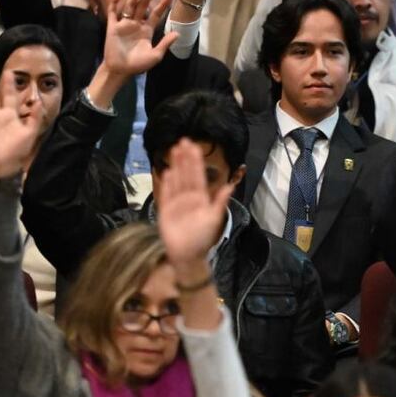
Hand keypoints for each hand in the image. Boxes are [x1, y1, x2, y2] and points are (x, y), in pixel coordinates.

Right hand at [101, 0, 176, 77]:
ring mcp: (124, 24)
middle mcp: (136, 24)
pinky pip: (113, 12)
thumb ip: (165, 44)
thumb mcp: (155, 55)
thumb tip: (178, 33)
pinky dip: (114, 3)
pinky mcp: (112, 27)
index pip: (156, 14)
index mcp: (146, 30)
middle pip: (143, 6)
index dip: (162, 5)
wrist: (120, 71)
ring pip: (130, 6)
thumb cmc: (138, 65)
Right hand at [157, 139, 233, 265]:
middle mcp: (188, 197)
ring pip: (176, 180)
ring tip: (174, 151)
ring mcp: (176, 202)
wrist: (187, 255)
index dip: (196, 161)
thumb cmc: (202, 238)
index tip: (194, 146)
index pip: (198, 175)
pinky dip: (166, 184)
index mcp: (201, 197)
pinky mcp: (165, 210)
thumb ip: (220, 202)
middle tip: (183, 141)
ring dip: (176, 166)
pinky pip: (166, 194)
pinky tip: (167, 172)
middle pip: (186, 174)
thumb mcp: (214, 219)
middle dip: (185, 158)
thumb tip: (229, 186)